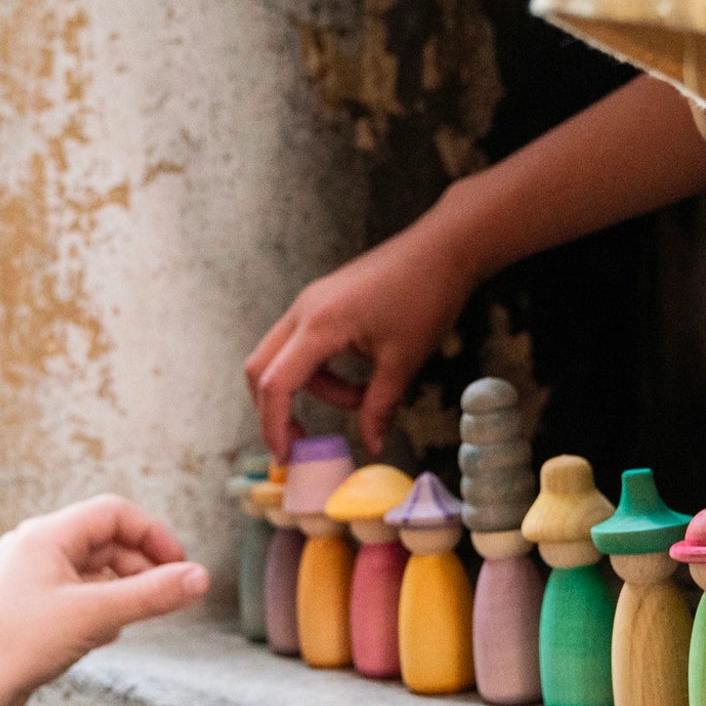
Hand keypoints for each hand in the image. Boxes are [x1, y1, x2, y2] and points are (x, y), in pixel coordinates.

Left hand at [0, 496, 208, 705]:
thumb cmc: (15, 646)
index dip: (153, 535)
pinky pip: (77, 594)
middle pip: (106, 540)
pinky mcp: (29, 607)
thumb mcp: (95, 616)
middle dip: (140, 567)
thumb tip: (199, 578)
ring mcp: (30, 577)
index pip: (114, 513)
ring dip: (120, 591)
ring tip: (127, 621)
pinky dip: (98, 609)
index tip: (179, 565)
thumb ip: (151, 595)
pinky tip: (99, 636)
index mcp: (46, 535)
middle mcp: (35, 548)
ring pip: (94, 570)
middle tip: (165, 596)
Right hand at [245, 209, 478, 460]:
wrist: (444, 247)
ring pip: (284, 357)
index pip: (276, 383)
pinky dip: (321, 370)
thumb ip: (380, 407)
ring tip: (359, 401)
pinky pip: (304, 344)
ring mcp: (310, 302)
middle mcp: (304, 310)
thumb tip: (372, 445)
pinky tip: (359, 378)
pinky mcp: (323, 300)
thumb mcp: (404, 361)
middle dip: (274, 409)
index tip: (286, 457)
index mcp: (319, 325)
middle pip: (261, 368)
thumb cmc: (427, 296)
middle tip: (301, 441)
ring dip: (312, 389)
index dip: (274, 425)